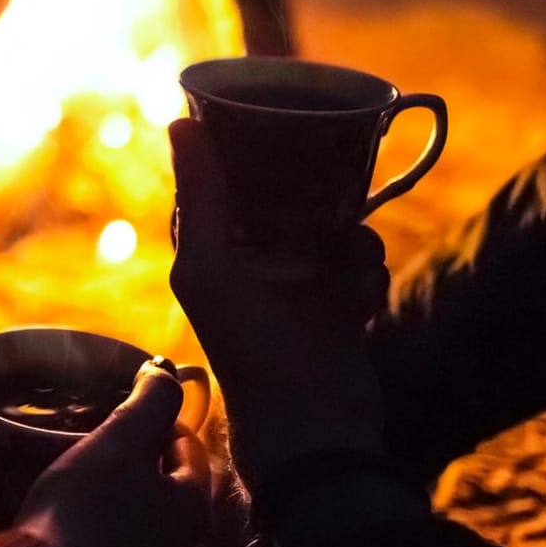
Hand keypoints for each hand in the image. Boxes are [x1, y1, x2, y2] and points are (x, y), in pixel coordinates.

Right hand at [15, 361, 210, 546]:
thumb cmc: (85, 508)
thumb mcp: (119, 442)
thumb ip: (150, 403)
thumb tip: (168, 370)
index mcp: (193, 506)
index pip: (187, 444)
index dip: (156, 416)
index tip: (120, 404)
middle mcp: (180, 542)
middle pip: (164, 478)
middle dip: (135, 451)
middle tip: (98, 432)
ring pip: (138, 506)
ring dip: (116, 482)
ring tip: (80, 462)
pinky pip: (114, 533)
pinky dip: (99, 512)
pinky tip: (70, 504)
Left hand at [168, 118, 388, 486]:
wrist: (313, 426)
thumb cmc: (248, 348)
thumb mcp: (210, 266)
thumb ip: (199, 196)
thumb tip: (178, 120)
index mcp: (210, 246)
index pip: (226, 176)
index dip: (248, 148)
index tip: (278, 120)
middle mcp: (251, 259)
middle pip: (288, 193)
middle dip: (316, 195)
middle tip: (325, 209)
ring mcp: (298, 281)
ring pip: (334, 223)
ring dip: (349, 241)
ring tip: (344, 276)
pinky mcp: (340, 302)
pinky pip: (363, 259)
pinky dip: (367, 276)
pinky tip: (359, 306)